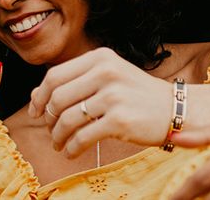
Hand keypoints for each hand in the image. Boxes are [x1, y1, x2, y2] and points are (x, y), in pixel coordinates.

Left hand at [28, 47, 172, 156]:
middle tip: (50, 130)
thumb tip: (35, 97)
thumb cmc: (136, 94)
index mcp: (101, 57)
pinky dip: (71, 147)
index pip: (55, 75)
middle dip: (47, 118)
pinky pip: (82, 137)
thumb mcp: (108, 76)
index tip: (35, 111)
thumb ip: (75, 81)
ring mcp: (114, 96)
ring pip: (68, 119)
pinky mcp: (120, 120)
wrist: (174, 109)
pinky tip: (71, 151)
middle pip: (58, 98)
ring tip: (59, 143)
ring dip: (57, 136)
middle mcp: (106, 72)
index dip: (39, 96)